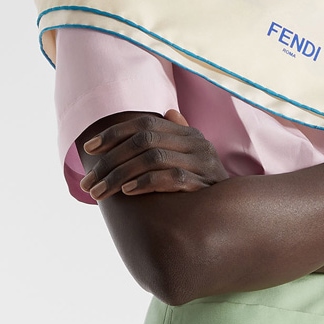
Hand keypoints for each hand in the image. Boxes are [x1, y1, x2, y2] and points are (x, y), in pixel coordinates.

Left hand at [80, 109, 229, 199]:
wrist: (236, 211)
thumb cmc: (204, 184)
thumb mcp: (191, 157)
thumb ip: (175, 137)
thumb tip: (168, 112)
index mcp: (186, 133)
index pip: (144, 124)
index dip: (113, 134)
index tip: (88, 149)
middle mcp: (195, 143)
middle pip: (143, 141)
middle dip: (109, 161)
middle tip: (87, 182)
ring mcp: (201, 163)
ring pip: (152, 158)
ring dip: (119, 176)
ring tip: (99, 193)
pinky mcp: (204, 184)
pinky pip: (171, 178)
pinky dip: (145, 183)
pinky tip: (127, 192)